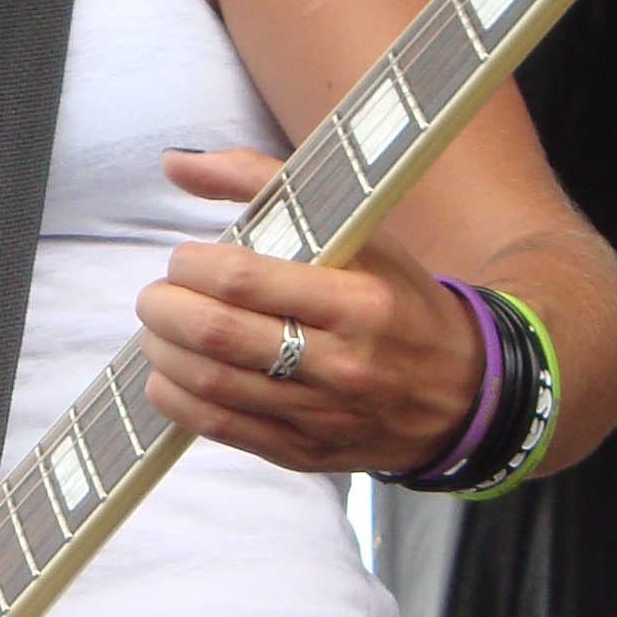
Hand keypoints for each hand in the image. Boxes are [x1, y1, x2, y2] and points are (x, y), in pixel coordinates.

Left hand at [138, 146, 484, 478]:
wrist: (461, 392)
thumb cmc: (397, 299)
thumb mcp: (356, 231)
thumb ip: (264, 184)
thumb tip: (175, 164)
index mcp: (357, 300)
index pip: (246, 280)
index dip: (193, 267)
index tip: (183, 259)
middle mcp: (341, 361)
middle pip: (217, 334)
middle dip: (165, 310)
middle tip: (155, 296)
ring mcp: (322, 413)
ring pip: (211, 384)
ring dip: (163, 354)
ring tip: (158, 332)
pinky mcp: (304, 451)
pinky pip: (222, 428)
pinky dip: (177, 400)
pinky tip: (168, 377)